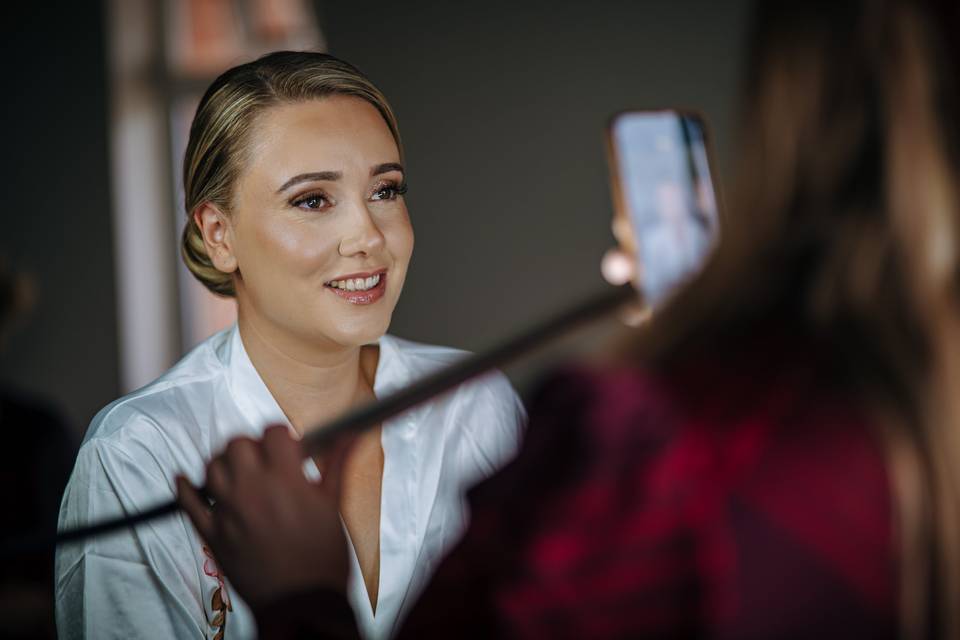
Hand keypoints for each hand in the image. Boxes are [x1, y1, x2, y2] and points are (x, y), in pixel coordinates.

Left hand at [177, 425, 354, 607]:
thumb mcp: (333, 505)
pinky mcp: (212, 534)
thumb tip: (351, 435)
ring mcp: (228, 512)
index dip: (281, 436)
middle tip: (265, 462)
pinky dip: (185, 488)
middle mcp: (252, 489)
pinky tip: (186, 480)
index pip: (272, 433)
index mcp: (285, 479)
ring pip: (211, 467)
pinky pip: (188, 503)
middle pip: (237, 444)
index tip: (287, 447)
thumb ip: (337, 464)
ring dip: (225, 465)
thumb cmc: (322, 558)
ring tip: (240, 476)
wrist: (301, 602)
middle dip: (252, 447)